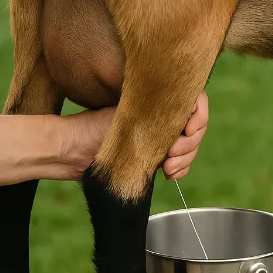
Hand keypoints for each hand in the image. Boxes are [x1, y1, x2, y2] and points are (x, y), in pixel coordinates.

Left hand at [62, 90, 208, 180]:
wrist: (73, 152)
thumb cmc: (93, 126)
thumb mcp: (127, 108)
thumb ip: (158, 104)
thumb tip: (186, 104)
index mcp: (159, 97)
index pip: (196, 101)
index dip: (199, 117)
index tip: (186, 131)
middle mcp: (164, 114)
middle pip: (197, 127)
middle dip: (189, 145)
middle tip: (171, 155)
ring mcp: (162, 135)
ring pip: (191, 147)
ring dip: (185, 159)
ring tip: (167, 169)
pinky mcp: (157, 154)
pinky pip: (181, 162)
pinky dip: (180, 169)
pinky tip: (169, 175)